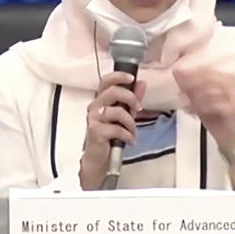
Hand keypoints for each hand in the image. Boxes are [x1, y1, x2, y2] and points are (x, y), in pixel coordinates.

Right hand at [79, 71, 145, 189]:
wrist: (99, 157)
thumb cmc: (110, 134)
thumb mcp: (125, 114)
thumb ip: (132, 98)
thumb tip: (141, 83)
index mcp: (101, 99)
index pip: (106, 80)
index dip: (118, 76)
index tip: (132, 78)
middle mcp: (95, 106)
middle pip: (113, 92)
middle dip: (130, 98)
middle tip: (138, 108)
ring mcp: (93, 118)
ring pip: (117, 112)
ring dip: (130, 123)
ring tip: (132, 131)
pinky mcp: (95, 131)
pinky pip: (116, 129)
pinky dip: (127, 135)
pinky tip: (129, 140)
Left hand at [172, 67, 234, 155]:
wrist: (230, 139)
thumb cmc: (216, 118)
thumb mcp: (198, 101)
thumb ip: (188, 87)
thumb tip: (176, 72)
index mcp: (224, 78)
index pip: (205, 69)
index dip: (189, 73)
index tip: (177, 78)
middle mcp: (231, 83)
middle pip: (208, 76)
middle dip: (191, 85)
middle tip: (181, 95)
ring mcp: (234, 95)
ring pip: (211, 89)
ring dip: (195, 98)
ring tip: (187, 106)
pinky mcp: (233, 109)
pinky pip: (215, 104)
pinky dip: (202, 107)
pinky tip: (193, 112)